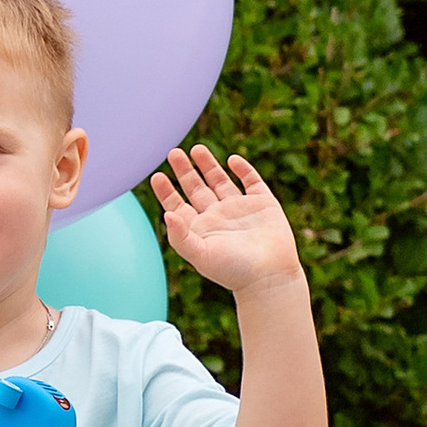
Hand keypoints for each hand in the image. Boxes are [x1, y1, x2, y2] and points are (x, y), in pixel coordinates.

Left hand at [151, 145, 304, 303]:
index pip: (178, 205)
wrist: (270, 277)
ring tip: (196, 149)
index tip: (157, 176)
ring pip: (220, 181)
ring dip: (208, 165)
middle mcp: (218, 216)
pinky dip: (243, 169)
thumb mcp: (201, 255)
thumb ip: (181, 236)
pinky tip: (232, 160)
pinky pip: (251, 181)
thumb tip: (166, 215)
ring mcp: (240, 209)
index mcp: (200, 228)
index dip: (167, 191)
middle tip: (173, 153)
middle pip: (196, 188)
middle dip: (185, 171)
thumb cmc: (233, 271)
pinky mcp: (263, 204)